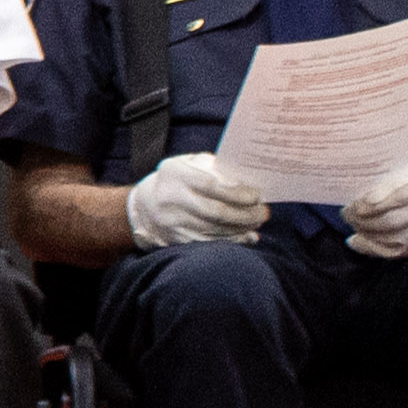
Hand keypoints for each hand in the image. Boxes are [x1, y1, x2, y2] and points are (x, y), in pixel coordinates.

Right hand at [123, 153, 268, 251]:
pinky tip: (247, 237)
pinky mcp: (177, 239)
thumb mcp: (187, 164)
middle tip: (264, 212)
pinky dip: (233, 241)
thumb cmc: (175, 181)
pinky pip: (210, 243)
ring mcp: (173, 222)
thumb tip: (244, 179)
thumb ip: (212, 166)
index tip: (256, 196)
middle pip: (216, 212)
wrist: (143, 208)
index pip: (211, 185)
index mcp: (174, 174)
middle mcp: (171, 199)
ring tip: (258, 222)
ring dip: (243, 228)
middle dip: (246, 214)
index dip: (237, 193)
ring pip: (216, 229)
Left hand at [342, 158, 407, 260]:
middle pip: (395, 220)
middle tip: (347, 213)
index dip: (373, 201)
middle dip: (364, 219)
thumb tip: (356, 180)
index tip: (354, 203)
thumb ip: (392, 172)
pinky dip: (374, 249)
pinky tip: (358, 242)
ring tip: (353, 225)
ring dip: (367, 234)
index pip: (400, 195)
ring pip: (396, 238)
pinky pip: (399, 251)